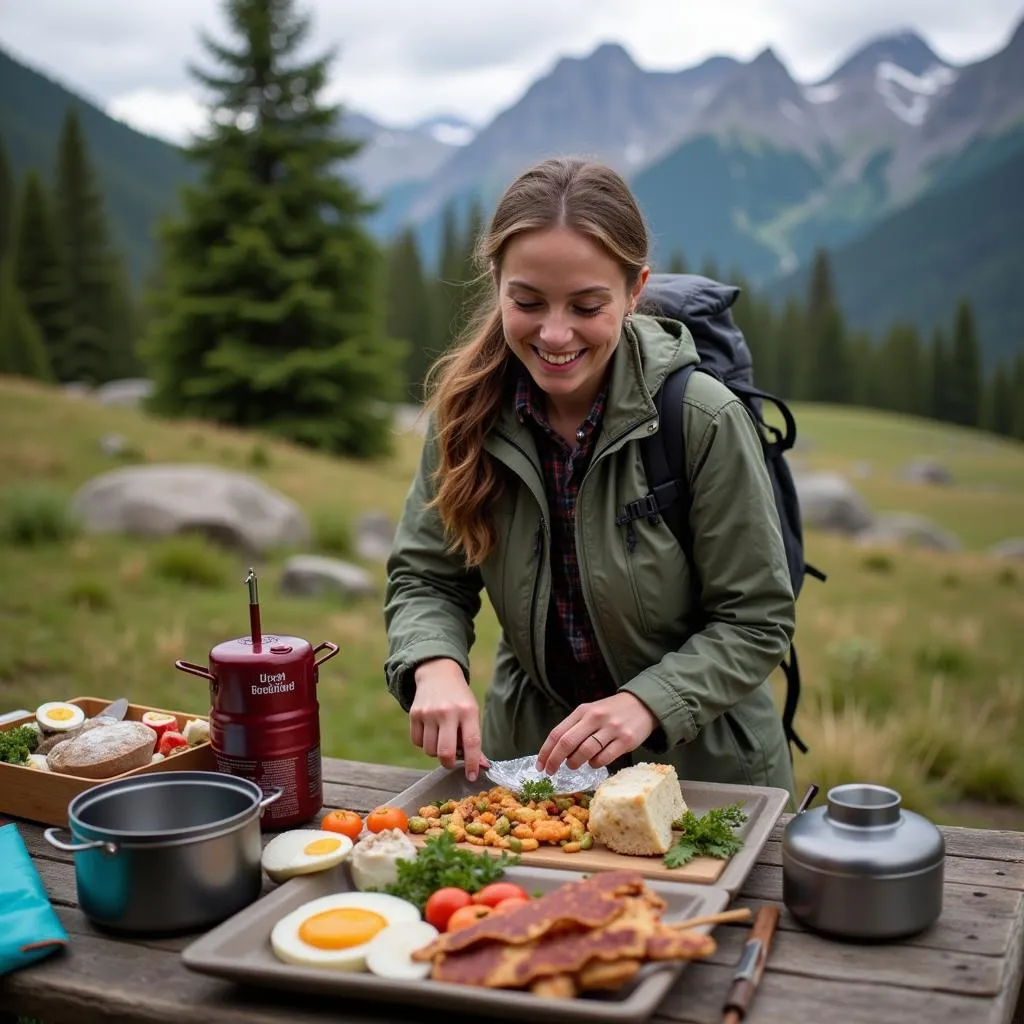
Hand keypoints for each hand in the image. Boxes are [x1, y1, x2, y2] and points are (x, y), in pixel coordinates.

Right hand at [409, 658, 484, 780]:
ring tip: (441, 739)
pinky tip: (430, 732)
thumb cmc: (459, 699)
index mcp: (468, 711)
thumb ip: (474, 739)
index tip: (472, 776)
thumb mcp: (471, 713)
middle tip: (451, 761)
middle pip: (445, 752)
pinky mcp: (414, 713)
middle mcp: (447, 711)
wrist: (438, 673)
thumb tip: (482, 766)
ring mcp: (429, 712)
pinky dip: (424, 743)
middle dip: (449, 763)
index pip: (472, 743)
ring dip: (436, 752)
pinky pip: (417, 742)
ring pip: (429, 750)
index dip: (472, 763)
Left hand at [536, 692, 657, 774]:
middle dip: (555, 761)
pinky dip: (595, 764)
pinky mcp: (626, 740)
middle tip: (551, 771)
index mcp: (582, 710)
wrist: (642, 704)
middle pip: (568, 743)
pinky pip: (604, 758)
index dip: (546, 751)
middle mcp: (595, 718)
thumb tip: (557, 753)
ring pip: (585, 752)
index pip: (558, 732)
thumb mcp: (590, 713)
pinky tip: (594, 762)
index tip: (540, 766)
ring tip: (574, 765)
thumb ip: (575, 729)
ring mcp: (611, 729)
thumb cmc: (611, 712)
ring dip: (575, 763)